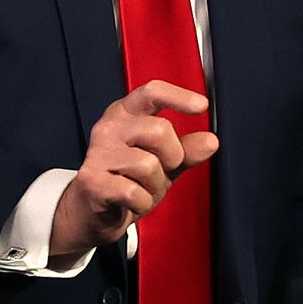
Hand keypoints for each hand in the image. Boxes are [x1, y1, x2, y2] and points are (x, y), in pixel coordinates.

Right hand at [48, 80, 217, 254]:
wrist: (93, 211)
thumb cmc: (128, 180)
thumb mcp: (163, 162)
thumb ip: (186, 150)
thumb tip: (210, 141)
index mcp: (126, 115)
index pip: (152, 92)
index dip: (178, 96)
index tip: (201, 105)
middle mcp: (109, 127)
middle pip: (160, 129)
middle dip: (172, 156)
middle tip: (161, 170)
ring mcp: (98, 152)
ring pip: (148, 164)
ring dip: (155, 185)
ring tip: (141, 188)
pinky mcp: (92, 180)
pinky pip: (134, 192)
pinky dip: (141, 202)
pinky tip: (130, 200)